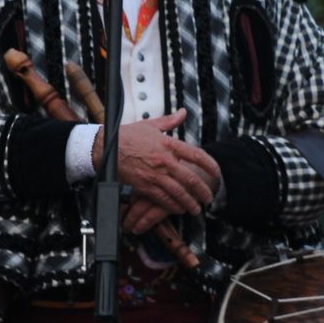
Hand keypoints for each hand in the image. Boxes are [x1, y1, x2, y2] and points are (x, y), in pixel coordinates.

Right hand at [92, 109, 220, 218]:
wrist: (106, 147)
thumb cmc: (127, 135)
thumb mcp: (151, 125)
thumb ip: (170, 121)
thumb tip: (183, 113)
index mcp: (168, 144)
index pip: (196, 155)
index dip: (210, 165)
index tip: (217, 173)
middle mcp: (164, 161)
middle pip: (190, 178)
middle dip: (202, 191)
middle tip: (209, 197)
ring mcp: (154, 175)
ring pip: (178, 193)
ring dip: (190, 203)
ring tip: (197, 209)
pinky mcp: (144, 186)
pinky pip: (163, 199)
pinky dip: (173, 206)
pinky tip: (179, 209)